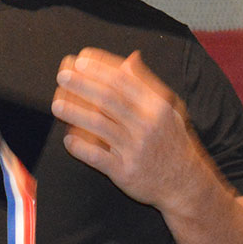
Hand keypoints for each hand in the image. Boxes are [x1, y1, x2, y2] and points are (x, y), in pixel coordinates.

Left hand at [52, 48, 217, 211]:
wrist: (185, 184)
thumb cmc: (173, 142)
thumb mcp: (170, 109)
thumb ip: (148, 84)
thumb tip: (130, 59)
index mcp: (157, 107)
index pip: (124, 81)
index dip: (99, 68)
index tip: (81, 60)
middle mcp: (147, 125)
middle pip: (108, 100)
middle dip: (82, 85)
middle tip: (62, 76)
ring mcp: (135, 149)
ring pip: (99, 126)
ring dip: (75, 114)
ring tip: (57, 105)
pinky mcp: (125, 172)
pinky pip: (97, 157)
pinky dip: (80, 147)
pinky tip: (68, 139)